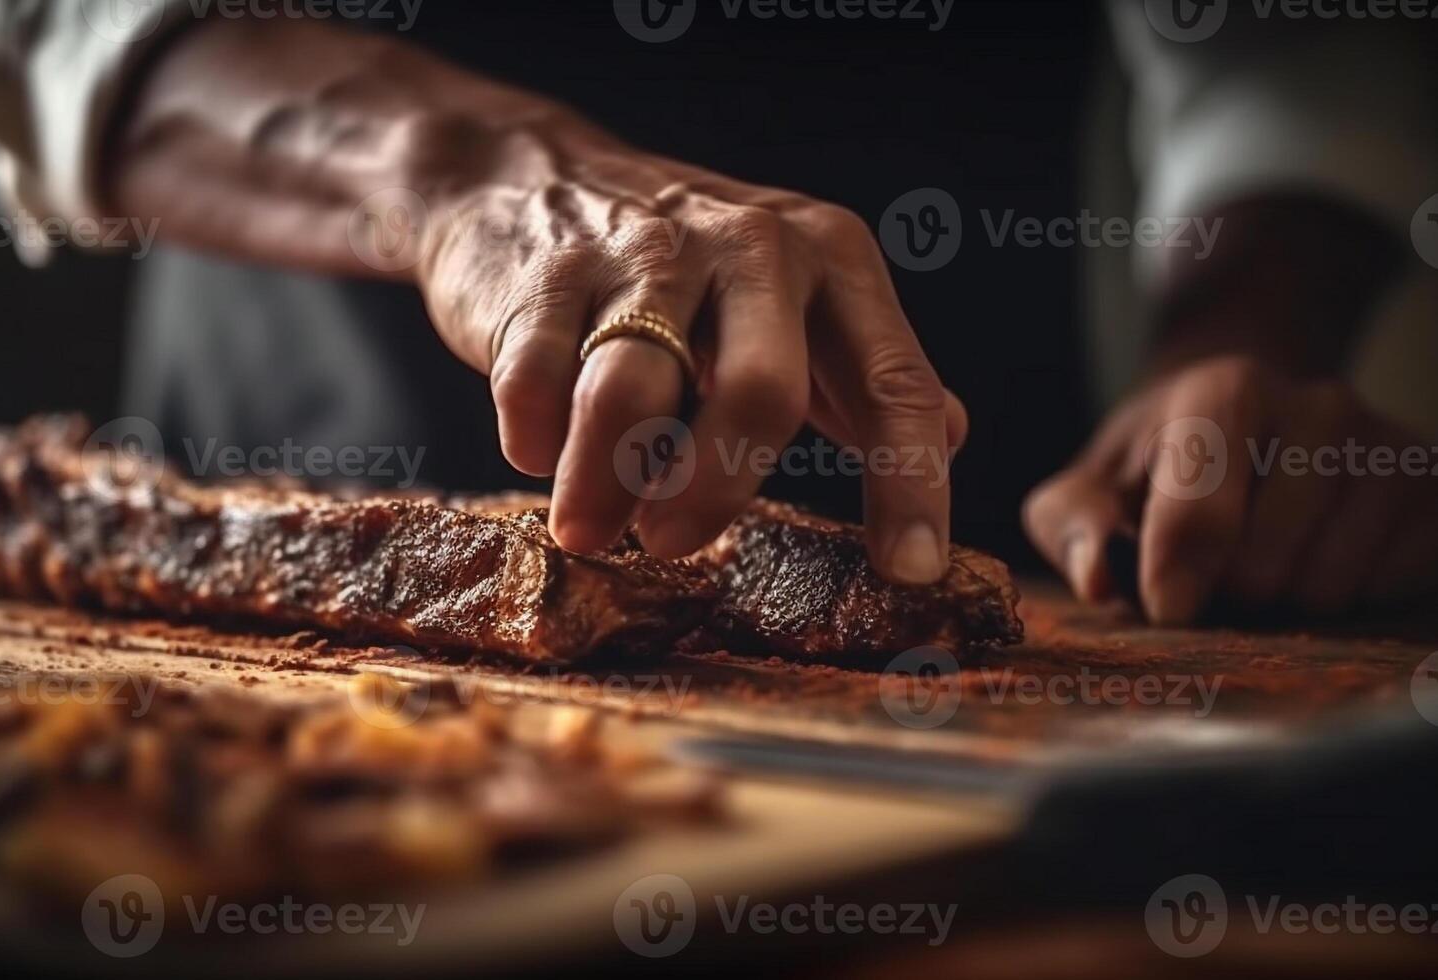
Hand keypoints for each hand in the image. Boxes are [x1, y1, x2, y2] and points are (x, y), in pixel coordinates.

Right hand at [416, 136, 965, 576]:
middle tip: (673, 544)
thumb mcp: (789, 297)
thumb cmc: (679, 268)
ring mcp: (643, 253)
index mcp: (830, 259)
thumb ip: (861, 368)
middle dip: (716, 489)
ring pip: (631, 397)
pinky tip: (538, 452)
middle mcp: (753, 246)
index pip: (892, 383)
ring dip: (605, 484)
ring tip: (591, 527)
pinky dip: (536, 441)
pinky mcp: (543, 274)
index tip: (911, 573)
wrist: (528, 179)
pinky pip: (537, 385)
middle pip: (760, 391)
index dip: (909, 484)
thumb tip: (951, 437)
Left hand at [1024, 355, 1437, 622]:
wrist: (1252, 418)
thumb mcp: (1092, 486)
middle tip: (1214, 569)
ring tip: (1264, 562)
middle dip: (1225, 592)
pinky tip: (1319, 558)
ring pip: (1329, 588)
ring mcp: (1389, 449)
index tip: (1166, 608)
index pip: (1202, 511)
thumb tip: (1097, 578)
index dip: (1176, 576)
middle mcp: (1321, 407)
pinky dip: (1343, 600)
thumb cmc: (1157, 467)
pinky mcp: (1435, 495)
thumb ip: (1072, 526)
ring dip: (1282, 603)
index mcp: (1227, 392)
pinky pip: (1385, 594)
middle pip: (1266, 567)